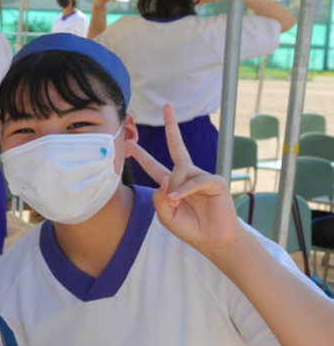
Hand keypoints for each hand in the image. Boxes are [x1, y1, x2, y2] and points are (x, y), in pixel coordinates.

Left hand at [125, 104, 241, 254]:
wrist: (214, 240)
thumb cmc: (191, 228)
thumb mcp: (166, 215)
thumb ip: (159, 197)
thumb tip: (165, 177)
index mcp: (173, 184)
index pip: (155, 166)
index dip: (142, 155)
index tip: (130, 143)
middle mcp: (188, 176)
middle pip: (177, 146)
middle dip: (172, 125)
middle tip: (166, 105)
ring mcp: (202, 177)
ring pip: (179, 170)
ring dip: (173, 187)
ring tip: (175, 203)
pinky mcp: (215, 181)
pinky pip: (194, 181)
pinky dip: (184, 190)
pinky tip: (177, 199)